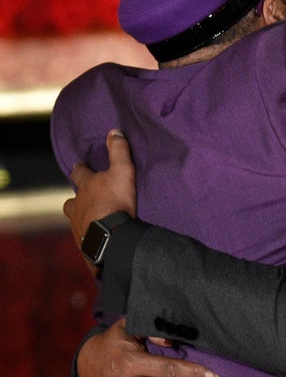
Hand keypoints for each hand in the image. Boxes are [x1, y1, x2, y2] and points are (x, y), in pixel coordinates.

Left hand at [63, 129, 136, 250]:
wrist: (110, 239)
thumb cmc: (115, 203)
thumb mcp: (122, 172)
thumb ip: (119, 151)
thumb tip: (115, 131)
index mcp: (85, 187)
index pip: (79, 173)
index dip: (81, 169)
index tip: (81, 166)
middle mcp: (77, 206)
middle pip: (71, 201)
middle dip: (77, 199)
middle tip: (86, 199)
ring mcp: (78, 227)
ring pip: (76, 220)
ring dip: (83, 219)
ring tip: (94, 222)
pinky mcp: (84, 245)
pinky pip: (85, 239)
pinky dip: (90, 237)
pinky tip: (99, 240)